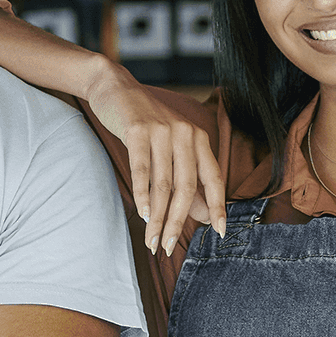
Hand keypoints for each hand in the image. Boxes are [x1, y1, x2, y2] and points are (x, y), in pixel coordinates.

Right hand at [84, 59, 226, 254]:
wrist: (115, 89)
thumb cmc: (144, 126)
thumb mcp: (169, 151)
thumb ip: (187, 182)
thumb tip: (206, 216)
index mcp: (198, 139)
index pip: (213, 178)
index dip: (218, 206)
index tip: (220, 232)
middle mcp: (185, 134)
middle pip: (186, 187)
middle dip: (178, 221)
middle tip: (169, 247)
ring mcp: (162, 131)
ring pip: (164, 183)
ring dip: (158, 217)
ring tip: (152, 240)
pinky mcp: (138, 130)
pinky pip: (142, 169)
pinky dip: (143, 195)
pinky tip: (143, 214)